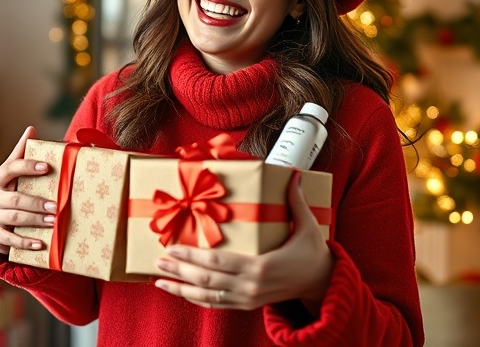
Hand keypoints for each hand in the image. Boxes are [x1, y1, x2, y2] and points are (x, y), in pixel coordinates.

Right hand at [0, 126, 56, 253]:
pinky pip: (10, 240)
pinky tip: (41, 243)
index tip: (48, 167)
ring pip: (15, 218)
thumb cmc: (9, 189)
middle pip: (16, 198)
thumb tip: (31, 128)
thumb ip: (21, 153)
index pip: (11, 169)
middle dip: (37, 202)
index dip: (29, 167)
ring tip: (54, 220)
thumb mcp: (12, 172)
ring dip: (35, 220)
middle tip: (56, 205)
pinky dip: (26, 242)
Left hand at [154, 172, 332, 310]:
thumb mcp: (306, 226)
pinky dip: (196, 299)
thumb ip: (296, 201)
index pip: (217, 261)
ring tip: (160, 279)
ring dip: (181, 289)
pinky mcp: (247, 305)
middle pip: (206, 280)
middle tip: (158, 259)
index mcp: (260, 266)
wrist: (321, 283)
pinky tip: (181, 292)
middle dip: (179, 270)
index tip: (172, 247)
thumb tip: (292, 174)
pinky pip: (216, 304)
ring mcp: (248, 299)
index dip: (192, 256)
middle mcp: (250, 286)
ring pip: (207, 296)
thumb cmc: (312, 253)